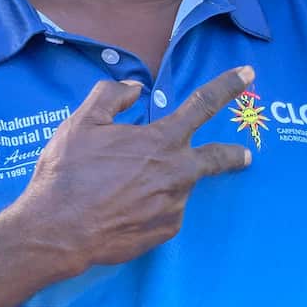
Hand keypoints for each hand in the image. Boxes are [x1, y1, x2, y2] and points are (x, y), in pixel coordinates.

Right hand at [12, 65, 254, 275]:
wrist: (58, 229)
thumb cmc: (69, 171)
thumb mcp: (83, 122)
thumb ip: (112, 96)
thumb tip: (134, 89)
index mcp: (161, 140)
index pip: (203, 104)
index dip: (227, 85)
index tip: (248, 74)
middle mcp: (177, 173)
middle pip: (217, 158)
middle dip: (234, 155)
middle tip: (245, 156)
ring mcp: (174, 206)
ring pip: (178, 186)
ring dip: (164, 183)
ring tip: (125, 190)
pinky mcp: (165, 232)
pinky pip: (164, 213)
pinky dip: (151, 207)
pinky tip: (125, 210)